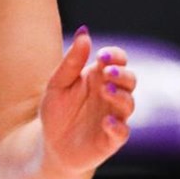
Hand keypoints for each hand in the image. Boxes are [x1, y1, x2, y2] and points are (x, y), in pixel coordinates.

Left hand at [36, 28, 134, 177]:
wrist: (50, 147)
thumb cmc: (55, 113)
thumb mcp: (57, 84)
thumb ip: (71, 61)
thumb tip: (84, 31)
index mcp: (99, 78)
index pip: (118, 60)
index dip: (116, 56)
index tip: (102, 56)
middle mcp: (111, 95)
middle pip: (130, 79)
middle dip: (121, 74)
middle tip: (106, 72)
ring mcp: (114, 117)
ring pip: (129, 103)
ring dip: (120, 96)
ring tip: (105, 90)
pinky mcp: (111, 140)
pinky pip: (122, 132)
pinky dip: (117, 126)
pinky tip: (105, 122)